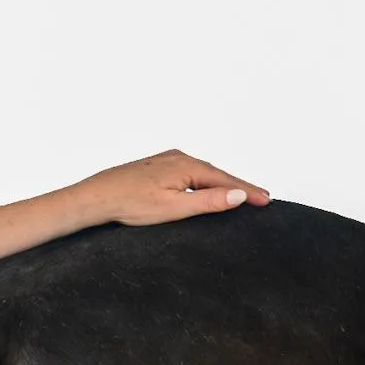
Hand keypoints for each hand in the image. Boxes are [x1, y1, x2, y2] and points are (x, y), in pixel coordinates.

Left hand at [74, 150, 270, 226]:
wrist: (97, 197)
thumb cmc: (130, 204)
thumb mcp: (174, 208)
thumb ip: (208, 202)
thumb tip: (239, 195)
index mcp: (187, 165)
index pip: (226, 180)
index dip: (248, 191)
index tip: (267, 200)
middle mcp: (179, 157)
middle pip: (217, 174)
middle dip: (239, 186)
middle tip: (262, 198)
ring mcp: (168, 160)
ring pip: (202, 174)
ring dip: (222, 184)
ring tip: (241, 195)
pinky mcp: (158, 167)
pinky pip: (189, 174)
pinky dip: (204, 182)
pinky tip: (207, 188)